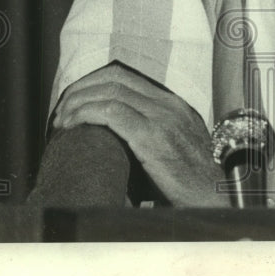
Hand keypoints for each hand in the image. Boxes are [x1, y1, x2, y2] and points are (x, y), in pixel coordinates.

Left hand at [52, 63, 228, 206]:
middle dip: (81, 90)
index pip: (126, 76)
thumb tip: (114, 134)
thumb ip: (151, 132)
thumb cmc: (189, 181)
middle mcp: (169, 105)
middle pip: (115, 78)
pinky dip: (86, 114)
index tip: (75, 100)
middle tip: (62, 110)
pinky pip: (112, 113)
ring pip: (111, 92)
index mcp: (173, 104)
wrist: (212, 199)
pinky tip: (73, 125)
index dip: (94, 83)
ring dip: (79, 103)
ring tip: (63, 121)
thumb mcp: (174, 147)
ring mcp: (163, 119)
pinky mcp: (153, 137)